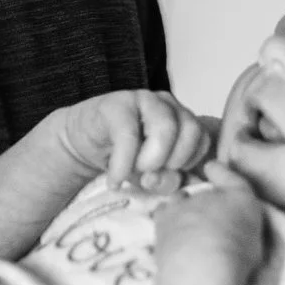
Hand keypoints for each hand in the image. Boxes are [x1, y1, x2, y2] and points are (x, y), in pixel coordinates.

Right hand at [56, 89, 211, 191]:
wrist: (81, 144)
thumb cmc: (123, 159)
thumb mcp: (151, 176)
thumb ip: (168, 180)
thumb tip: (175, 184)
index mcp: (181, 118)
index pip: (203, 139)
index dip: (188, 164)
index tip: (167, 175)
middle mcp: (167, 105)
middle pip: (191, 130)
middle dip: (174, 162)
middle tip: (152, 176)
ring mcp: (142, 100)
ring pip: (166, 128)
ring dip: (152, 161)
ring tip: (134, 173)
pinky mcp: (116, 105)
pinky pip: (128, 136)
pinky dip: (123, 164)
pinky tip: (115, 179)